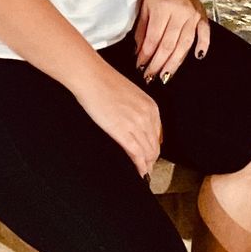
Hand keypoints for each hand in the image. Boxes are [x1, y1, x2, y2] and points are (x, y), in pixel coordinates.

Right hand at [75, 59, 162, 178]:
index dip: (154, 148)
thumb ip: (137, 111)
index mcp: (151, 106)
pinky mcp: (123, 132)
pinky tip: (138, 173)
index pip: (158, 135)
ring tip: (142, 174)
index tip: (150, 156)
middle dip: (151, 160)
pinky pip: (136, 154)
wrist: (91, 77)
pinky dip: (139, 167)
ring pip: (148, 152)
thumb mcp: (130, 96)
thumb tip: (134, 126)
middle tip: (147, 170)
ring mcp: (137, 124)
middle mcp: (148, 115)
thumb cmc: (104, 82)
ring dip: (146, 166)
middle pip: (155, 146)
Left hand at [134, 0, 208, 84]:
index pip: (154, 38)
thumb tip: (139, 52)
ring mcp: (193, 16)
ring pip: (184, 44)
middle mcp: (180, 13)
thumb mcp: (144, 5)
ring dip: (175, 63)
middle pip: (169, 45)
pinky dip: (202, 46)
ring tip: (166, 76)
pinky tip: (198, 57)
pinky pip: (204, 34)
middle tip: (151, 77)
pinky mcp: (202, 17)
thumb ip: (141, 29)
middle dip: (158, 64)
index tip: (140, 65)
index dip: (146, 55)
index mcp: (163, 8)